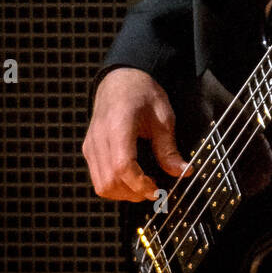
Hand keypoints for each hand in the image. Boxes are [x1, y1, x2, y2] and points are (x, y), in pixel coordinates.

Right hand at [82, 66, 190, 202]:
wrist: (121, 79)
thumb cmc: (142, 93)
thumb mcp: (163, 117)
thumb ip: (169, 147)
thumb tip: (182, 171)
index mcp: (119, 125)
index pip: (123, 166)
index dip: (140, 184)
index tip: (157, 190)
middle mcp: (100, 137)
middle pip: (109, 181)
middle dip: (133, 192)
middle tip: (154, 190)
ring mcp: (91, 144)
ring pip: (101, 184)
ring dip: (123, 193)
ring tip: (143, 186)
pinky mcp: (89, 149)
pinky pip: (97, 178)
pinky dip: (114, 186)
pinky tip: (130, 179)